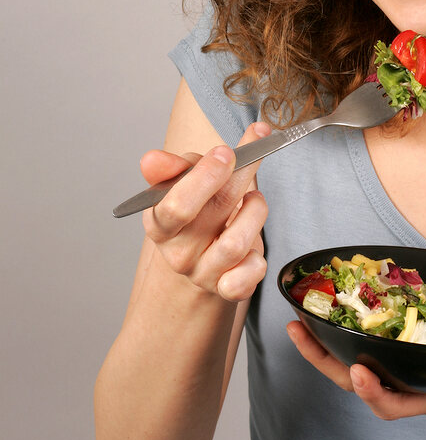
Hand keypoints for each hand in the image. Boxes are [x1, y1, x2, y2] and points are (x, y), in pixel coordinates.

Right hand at [139, 123, 269, 301]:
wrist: (199, 256)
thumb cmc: (193, 211)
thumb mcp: (179, 183)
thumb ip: (170, 167)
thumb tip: (152, 159)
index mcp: (160, 225)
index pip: (177, 205)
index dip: (206, 175)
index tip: (226, 151)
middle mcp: (179, 253)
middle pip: (217, 210)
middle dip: (242, 174)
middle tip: (254, 154)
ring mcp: (203, 273)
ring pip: (237, 243)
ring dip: (255, 210)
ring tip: (253, 199)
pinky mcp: (228, 288)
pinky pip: (251, 274)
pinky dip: (259, 257)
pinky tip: (253, 243)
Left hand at [286, 321, 425, 439]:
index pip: (396, 404)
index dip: (373, 392)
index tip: (359, 371)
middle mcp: (415, 389)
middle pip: (358, 384)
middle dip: (324, 362)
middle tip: (295, 330)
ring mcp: (411, 376)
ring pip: (359, 366)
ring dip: (328, 346)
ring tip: (301, 317)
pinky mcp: (414, 363)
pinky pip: (374, 352)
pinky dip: (352, 335)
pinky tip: (341, 310)